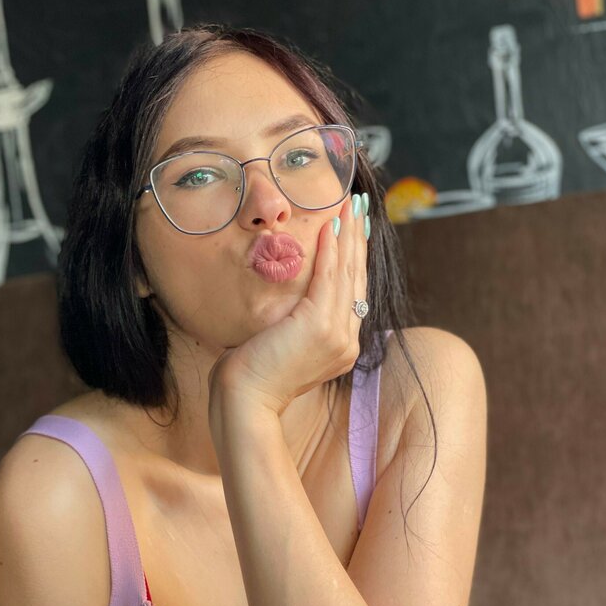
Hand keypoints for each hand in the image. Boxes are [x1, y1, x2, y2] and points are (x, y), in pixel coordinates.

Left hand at [208, 192, 368, 415]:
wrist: (245, 400)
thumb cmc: (252, 375)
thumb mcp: (282, 344)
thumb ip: (295, 322)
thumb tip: (291, 299)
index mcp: (340, 347)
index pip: (353, 294)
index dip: (355, 259)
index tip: (356, 231)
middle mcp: (347, 342)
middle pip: (357, 279)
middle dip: (359, 239)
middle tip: (361, 207)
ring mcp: (338, 335)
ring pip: (347, 274)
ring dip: (349, 236)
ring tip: (351, 206)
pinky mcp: (320, 326)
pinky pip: (329, 278)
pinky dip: (331, 250)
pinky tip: (330, 227)